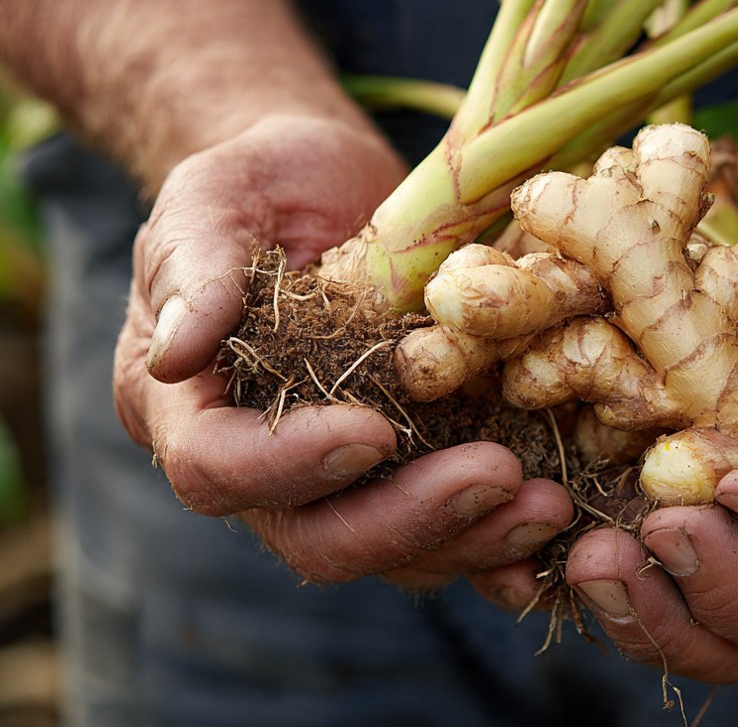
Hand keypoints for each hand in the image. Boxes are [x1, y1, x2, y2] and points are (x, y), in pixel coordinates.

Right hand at [112, 113, 574, 587]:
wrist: (325, 185)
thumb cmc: (260, 184)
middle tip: (498, 477)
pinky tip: (558, 523)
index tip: (373, 429)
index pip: (218, 466)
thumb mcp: (212, 199)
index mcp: (187, 407)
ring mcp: (341, 480)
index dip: (292, 462)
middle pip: (316, 537)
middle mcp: (258, 467)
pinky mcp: (412, 471)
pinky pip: (451, 533)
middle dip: (408, 518)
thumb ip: (194, 268)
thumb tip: (178, 353)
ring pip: (394, 552)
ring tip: (549, 503)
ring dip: (473, 538)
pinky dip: (502, 541)